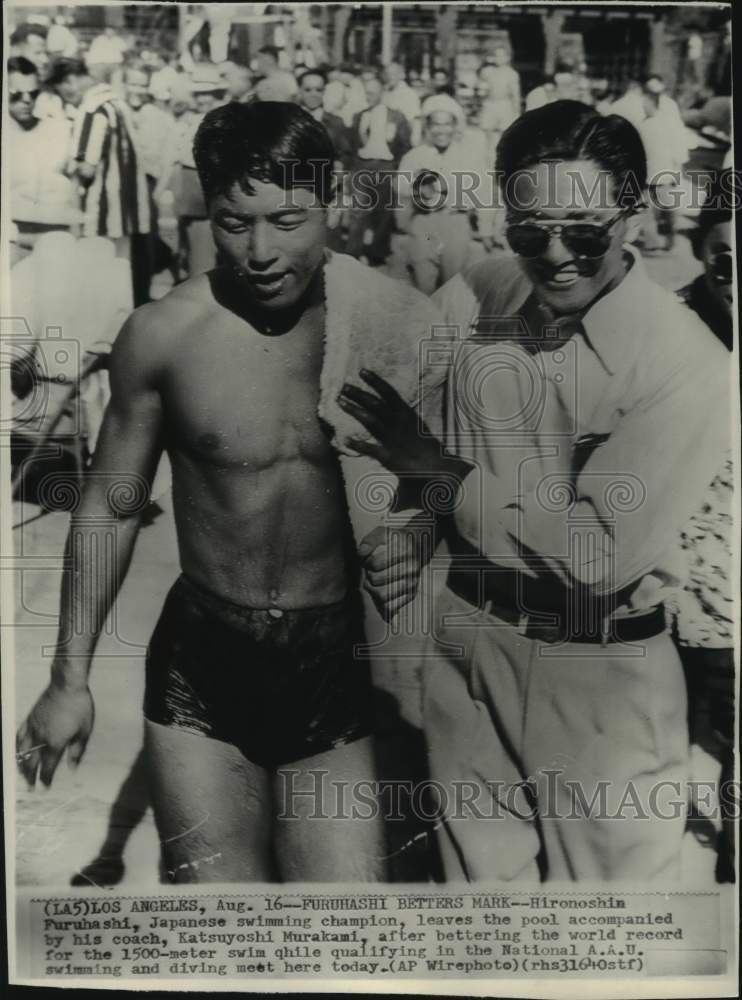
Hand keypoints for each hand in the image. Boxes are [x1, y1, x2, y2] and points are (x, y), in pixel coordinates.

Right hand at [16, 680, 93, 788]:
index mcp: (56, 743)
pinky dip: (17, 747)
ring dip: (22, 765)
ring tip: (23, 774)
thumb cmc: (80, 707)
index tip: (45, 787)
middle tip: (31, 787)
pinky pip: (19, 737)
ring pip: (22, 752)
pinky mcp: (29, 719)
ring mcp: (33, 728)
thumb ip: (76, 751)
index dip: (46, 779)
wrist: (67, 686)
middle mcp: (41, 738)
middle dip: (31, 777)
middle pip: (32, 763)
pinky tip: (17, 752)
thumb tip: (72, 768)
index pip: (48, 767)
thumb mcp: (84, 731)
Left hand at [338, 370, 453, 476]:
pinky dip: (358, 444)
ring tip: (341, 402)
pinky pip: (371, 449)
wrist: (435, 466)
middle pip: (376, 405)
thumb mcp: (415, 425)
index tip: (362, 371)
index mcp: (406, 414)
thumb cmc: (424, 445)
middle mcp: (399, 423)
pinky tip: (346, 440)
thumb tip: (389, 405)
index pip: (389, 393)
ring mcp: (393, 439)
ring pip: (371, 421)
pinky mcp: (389, 456)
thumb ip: (401, 415)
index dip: (375, 382)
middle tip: (344, 387)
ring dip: (355, 410)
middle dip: (359, 394)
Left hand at [359, 523, 428, 620]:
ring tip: (373, 582)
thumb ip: (370, 540)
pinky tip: (380, 592)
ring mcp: (412, 582)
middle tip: (370, 571)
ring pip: (382, 595)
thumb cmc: (396, 541)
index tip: (369, 560)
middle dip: (368, 576)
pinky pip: (391, 606)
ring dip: (372, 590)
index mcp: (405, 551)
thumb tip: (361, 553)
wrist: (418, 546)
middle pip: (376, 580)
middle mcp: (411, 568)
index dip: (367, 562)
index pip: (375, 564)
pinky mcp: (411, 594)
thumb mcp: (383, 533)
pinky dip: (381, 603)